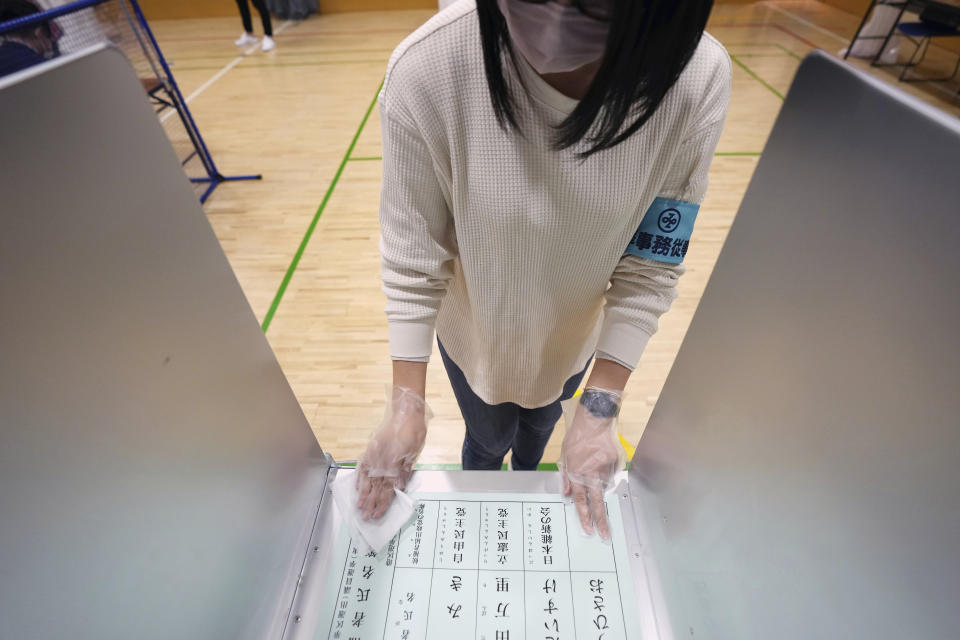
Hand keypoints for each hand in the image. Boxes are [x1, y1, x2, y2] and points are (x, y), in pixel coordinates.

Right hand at [356, 386, 430, 519]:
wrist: (405, 411)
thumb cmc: (414, 431)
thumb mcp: (414, 452)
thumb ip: (405, 471)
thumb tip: (398, 487)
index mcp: (394, 462)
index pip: (387, 488)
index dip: (383, 502)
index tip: (379, 513)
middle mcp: (381, 460)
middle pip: (375, 486)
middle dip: (371, 503)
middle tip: (366, 517)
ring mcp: (374, 454)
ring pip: (367, 478)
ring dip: (363, 494)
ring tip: (359, 507)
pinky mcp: (370, 449)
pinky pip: (363, 466)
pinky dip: (359, 477)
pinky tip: (357, 487)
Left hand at [559, 388, 623, 539]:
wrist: (594, 420)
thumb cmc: (577, 436)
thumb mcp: (565, 456)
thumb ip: (565, 477)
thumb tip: (566, 494)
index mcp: (577, 473)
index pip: (580, 500)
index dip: (583, 516)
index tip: (588, 529)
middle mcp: (591, 474)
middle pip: (597, 502)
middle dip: (601, 520)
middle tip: (606, 535)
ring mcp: (605, 469)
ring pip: (604, 485)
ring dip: (601, 484)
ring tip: (596, 468)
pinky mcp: (615, 463)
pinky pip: (611, 474)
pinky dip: (606, 472)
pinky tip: (601, 461)